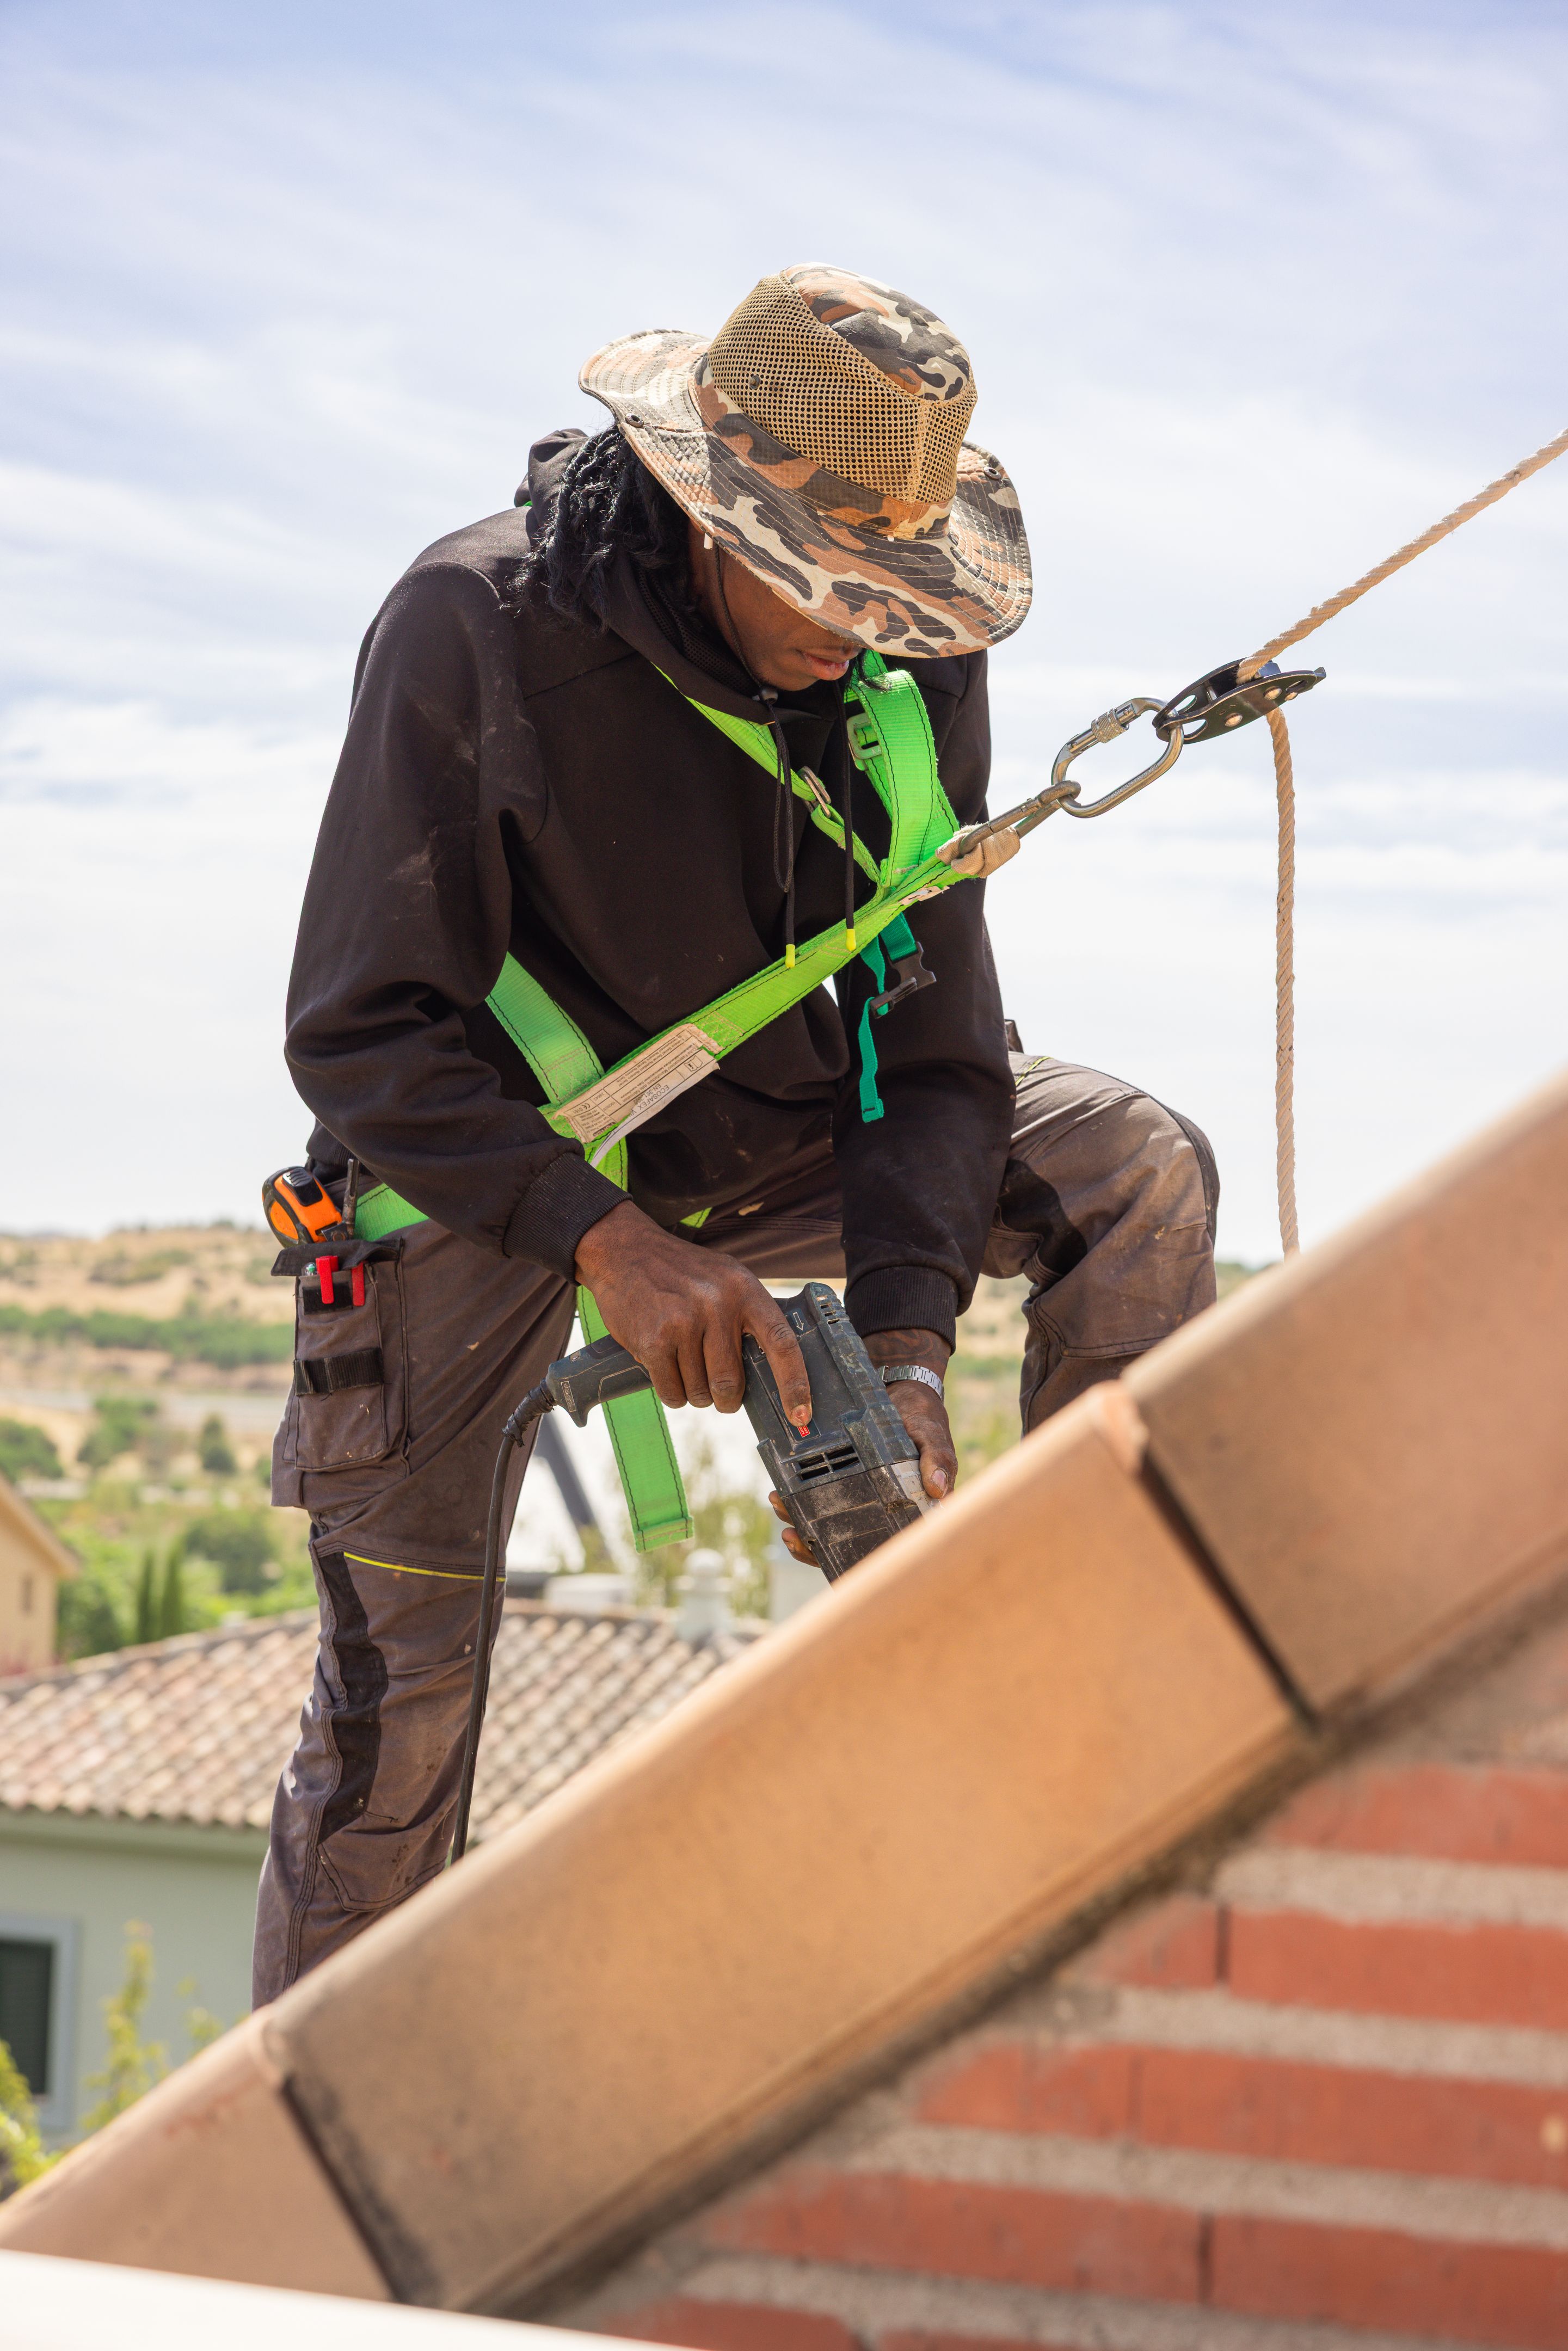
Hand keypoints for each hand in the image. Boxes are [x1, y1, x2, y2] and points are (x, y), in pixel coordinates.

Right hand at [574, 1200, 811, 1426]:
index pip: (781, 1343)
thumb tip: (771, 1374)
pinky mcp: (654, 1341)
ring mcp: (684, 1323)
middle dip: (725, 1397)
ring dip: (693, 1392)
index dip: (795, 1383)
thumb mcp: (725, 1279)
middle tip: (717, 1389)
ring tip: (682, 1362)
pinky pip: (672, 1393)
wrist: (625, 1250)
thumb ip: (748, 1317)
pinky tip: (664, 1365)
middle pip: (731, 1383)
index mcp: (744, 1289)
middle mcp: (717, 1305)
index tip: (800, 1414)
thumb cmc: (681, 1272)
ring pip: (700, 1392)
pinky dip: (671, 1392)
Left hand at [769, 1325, 954, 1566]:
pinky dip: (798, 1495)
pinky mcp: (843, 1475)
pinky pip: (818, 1493)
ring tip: (779, 1504)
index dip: (856, 1559)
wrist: (902, 1388)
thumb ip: (937, 1457)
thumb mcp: (932, 1434)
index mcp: (908, 1507)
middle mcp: (882, 1505)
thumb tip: (939, 1491)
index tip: (827, 1558)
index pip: (883, 1545)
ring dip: (800, 1519)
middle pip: (847, 1538)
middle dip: (815, 1545)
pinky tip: (781, 1490)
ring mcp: (860, 1491)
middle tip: (792, 1534)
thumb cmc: (923, 1417)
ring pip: (828, 1519)